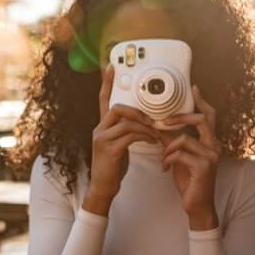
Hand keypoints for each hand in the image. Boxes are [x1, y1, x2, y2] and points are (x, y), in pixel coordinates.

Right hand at [85, 65, 157, 215]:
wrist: (103, 188)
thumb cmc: (112, 168)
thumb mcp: (118, 146)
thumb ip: (126, 132)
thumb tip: (143, 124)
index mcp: (101, 126)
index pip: (102, 99)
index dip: (106, 83)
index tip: (110, 67)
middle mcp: (98, 129)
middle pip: (117, 107)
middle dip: (138, 111)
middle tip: (152, 120)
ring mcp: (102, 139)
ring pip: (126, 121)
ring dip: (145, 126)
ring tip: (156, 133)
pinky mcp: (109, 149)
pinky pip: (130, 135)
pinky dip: (144, 136)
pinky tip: (152, 142)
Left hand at [157, 85, 219, 230]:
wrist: (196, 206)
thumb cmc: (189, 180)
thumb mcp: (179, 156)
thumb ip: (172, 140)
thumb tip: (159, 125)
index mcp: (210, 142)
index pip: (209, 116)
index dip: (202, 101)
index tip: (194, 88)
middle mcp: (214, 146)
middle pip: (202, 119)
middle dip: (179, 117)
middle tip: (162, 122)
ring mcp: (211, 156)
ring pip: (185, 138)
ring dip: (168, 147)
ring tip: (163, 158)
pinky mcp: (204, 167)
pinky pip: (181, 154)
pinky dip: (168, 159)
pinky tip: (165, 168)